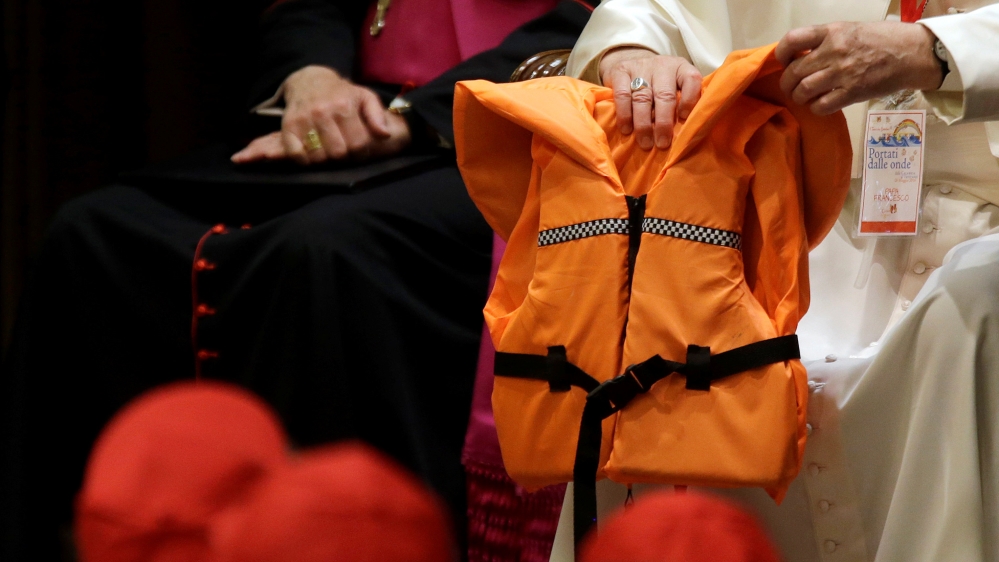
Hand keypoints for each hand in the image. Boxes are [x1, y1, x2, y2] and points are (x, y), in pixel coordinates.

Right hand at [232, 65, 397, 164]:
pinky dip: (304, 160)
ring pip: (318, 157)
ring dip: (325, 159)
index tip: (359, 151)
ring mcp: (304, 119)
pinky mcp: (288, 126)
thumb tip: (385, 135)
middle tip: (343, 151)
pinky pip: (296, 154)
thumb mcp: (364, 97)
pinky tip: (312, 154)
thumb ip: (377, 115)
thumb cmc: (341, 93)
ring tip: (329, 150)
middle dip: (344, 156)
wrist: (309, 81)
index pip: (358, 144)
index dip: (361, 153)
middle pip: (338, 153)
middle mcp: (322, 112)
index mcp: (344, 106)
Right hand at [599, 47, 701, 150]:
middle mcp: (663, 65)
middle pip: (665, 95)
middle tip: (662, 143)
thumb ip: (682, 102)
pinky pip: (622, 95)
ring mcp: (641, 66)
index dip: (689, 100)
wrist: (632, 60)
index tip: (683, 119)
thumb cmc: (658, 84)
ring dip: (643, 124)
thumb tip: (685, 132)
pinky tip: (626, 129)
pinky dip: (625, 115)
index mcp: (681, 68)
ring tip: (645, 143)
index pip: (691, 80)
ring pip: (642, 98)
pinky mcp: (621, 70)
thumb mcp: (676, 86)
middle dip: (663, 123)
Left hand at [776, 21, 944, 115]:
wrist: (912, 53)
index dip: (781, 53)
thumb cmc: (881, 39)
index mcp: (831, 32)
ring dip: (798, 97)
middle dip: (787, 82)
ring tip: (803, 97)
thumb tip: (800, 56)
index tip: (784, 61)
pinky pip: (820, 106)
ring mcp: (842, 73)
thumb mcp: (850, 29)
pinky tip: (820, 104)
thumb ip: (825, 40)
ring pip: (803, 90)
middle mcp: (833, 51)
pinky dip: (815, 108)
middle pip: (793, 71)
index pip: (792, 39)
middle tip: (791, 86)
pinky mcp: (852, 93)